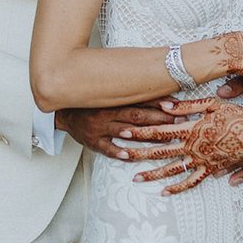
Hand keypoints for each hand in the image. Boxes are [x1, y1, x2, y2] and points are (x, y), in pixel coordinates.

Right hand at [55, 99, 178, 159]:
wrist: (64, 112)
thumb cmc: (91, 103)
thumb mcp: (107, 93)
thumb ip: (128, 92)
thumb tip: (153, 86)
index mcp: (112, 98)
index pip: (139, 99)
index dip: (158, 102)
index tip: (175, 105)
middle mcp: (107, 112)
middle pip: (137, 115)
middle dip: (159, 119)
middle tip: (178, 122)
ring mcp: (99, 127)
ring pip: (125, 132)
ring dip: (146, 136)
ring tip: (165, 140)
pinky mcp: (92, 141)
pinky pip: (105, 148)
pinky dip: (117, 152)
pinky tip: (129, 155)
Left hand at [119, 98, 242, 194]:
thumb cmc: (237, 115)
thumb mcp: (212, 104)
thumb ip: (188, 105)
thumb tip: (164, 104)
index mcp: (192, 129)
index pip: (160, 131)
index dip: (140, 132)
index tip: (123, 132)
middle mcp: (194, 147)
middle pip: (161, 152)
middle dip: (138, 153)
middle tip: (120, 154)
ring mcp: (202, 161)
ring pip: (172, 170)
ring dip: (152, 174)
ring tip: (134, 179)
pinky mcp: (212, 169)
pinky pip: (192, 181)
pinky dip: (177, 188)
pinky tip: (164, 192)